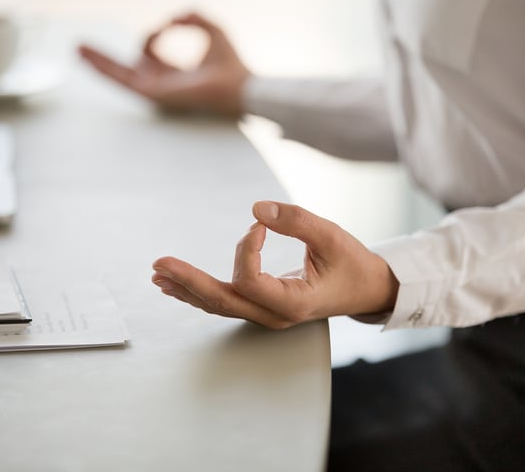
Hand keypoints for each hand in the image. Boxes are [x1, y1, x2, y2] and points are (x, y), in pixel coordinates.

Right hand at [79, 11, 250, 116]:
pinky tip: (90, 61)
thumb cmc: (232, 64)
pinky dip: (107, 69)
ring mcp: (156, 91)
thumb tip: (172, 18)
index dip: (153, 35)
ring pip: (120, 75)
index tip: (169, 25)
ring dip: (99, 62)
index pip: (149, 54)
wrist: (239, 85)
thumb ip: (193, 17)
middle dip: (104, 58)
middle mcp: (162, 84)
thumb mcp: (212, 30)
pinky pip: (125, 80)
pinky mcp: (154, 94)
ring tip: (77, 49)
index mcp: (174, 74)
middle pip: (125, 69)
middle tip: (81, 47)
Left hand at [151, 201, 399, 328]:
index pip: (250, 281)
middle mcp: (274, 315)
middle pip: (222, 300)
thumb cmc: (352, 264)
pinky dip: (199, 291)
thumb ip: (297, 220)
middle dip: (188, 281)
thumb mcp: (332, 237)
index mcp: (294, 303)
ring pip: (218, 305)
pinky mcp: (262, 306)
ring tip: (158, 275)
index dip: (246, 249)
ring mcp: (266, 314)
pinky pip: (226, 301)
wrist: (366, 289)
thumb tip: (256, 209)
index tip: (260, 225)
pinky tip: (178, 285)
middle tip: (159, 264)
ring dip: (187, 288)